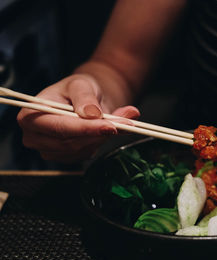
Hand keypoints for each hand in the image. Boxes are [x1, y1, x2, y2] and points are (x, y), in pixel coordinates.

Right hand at [17, 74, 139, 162]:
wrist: (83, 100)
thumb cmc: (76, 90)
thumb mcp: (80, 84)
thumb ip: (85, 97)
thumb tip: (94, 113)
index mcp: (30, 116)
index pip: (59, 128)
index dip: (85, 129)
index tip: (110, 126)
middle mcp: (34, 137)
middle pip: (70, 143)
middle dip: (99, 133)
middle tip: (126, 123)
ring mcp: (48, 150)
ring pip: (81, 150)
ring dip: (103, 137)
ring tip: (121, 122)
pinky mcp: (63, 157)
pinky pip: (86, 154)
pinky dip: (101, 142)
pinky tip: (107, 130)